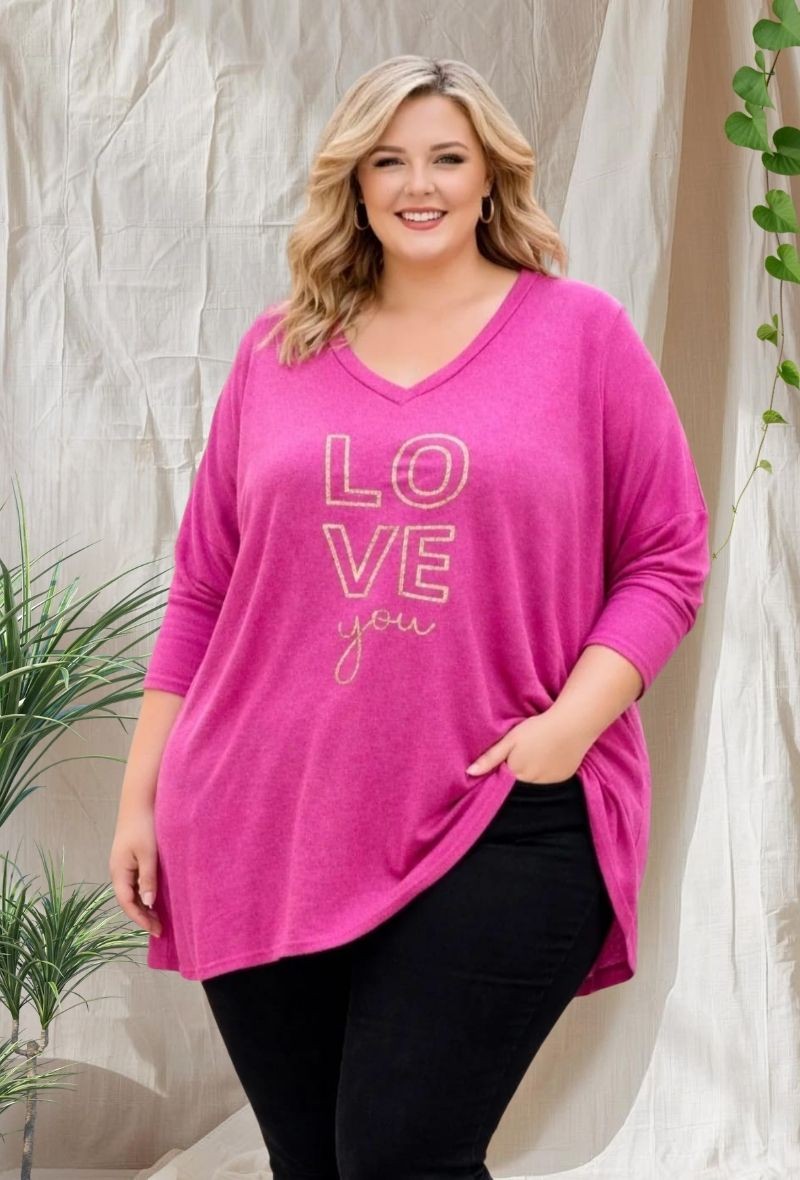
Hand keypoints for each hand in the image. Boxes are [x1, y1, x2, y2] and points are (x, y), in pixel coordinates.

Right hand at [108, 808, 162, 937]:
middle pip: (128, 901)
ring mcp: (124, 865)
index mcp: (119, 872)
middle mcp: (118, 871)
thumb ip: (148, 879)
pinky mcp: (131, 859)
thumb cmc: (144, 827)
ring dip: (144, 906)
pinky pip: (136, 883)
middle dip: (143, 916)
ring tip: (160, 918)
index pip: (127, 903)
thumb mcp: (148, 854)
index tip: (156, 931)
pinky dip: (145, 894)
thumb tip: (148, 904)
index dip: (141, 919)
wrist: (139, 802)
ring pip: (132, 893)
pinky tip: (156, 897)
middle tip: (160, 929)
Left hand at [465, 709, 585, 782]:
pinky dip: (548, 772)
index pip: (502, 779)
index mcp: (516, 773)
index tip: (505, 756)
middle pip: (518, 783)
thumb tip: (470, 772)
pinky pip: (550, 780)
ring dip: (532, 772)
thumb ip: (490, 758)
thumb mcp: (510, 740)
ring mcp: (549, 783)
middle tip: (523, 751)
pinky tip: (549, 756)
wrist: (571, 725)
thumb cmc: (537, 729)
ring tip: (537, 753)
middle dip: (517, 771)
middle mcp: (532, 783)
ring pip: (534, 782)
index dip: (501, 769)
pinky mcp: (563, 778)